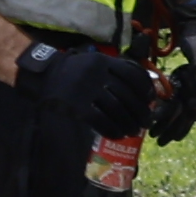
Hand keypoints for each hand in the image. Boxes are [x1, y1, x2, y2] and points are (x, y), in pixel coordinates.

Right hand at [17, 37, 156, 140]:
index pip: (132, 74)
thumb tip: (141, 88)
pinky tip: (117, 134)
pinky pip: (101, 120)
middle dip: (140, 112)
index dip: (145, 89)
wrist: (44, 76)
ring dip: (128, 123)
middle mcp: (97, 74)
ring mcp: (87, 90)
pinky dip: (112, 129)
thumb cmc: (73, 71)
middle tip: (146, 122)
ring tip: (133, 131)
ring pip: (117, 109)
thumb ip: (114, 71)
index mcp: (104, 61)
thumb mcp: (94, 63)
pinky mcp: (78, 106)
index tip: (151, 100)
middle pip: (127, 96)